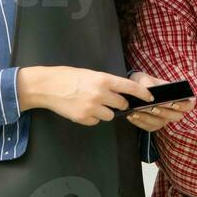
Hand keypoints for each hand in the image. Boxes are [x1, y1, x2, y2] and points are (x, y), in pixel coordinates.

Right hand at [17, 66, 152, 125]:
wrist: (47, 87)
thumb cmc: (67, 77)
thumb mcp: (90, 74)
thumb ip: (105, 83)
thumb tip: (120, 92)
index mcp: (103, 80)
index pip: (130, 87)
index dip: (142, 93)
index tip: (149, 98)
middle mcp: (100, 94)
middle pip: (122, 104)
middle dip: (119, 103)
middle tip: (109, 99)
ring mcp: (92, 108)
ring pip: (110, 115)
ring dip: (105, 112)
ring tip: (91, 103)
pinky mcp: (84, 118)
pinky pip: (96, 121)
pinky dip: (92, 117)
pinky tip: (82, 109)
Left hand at [124, 71, 194, 132]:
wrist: (135, 89)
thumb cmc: (145, 83)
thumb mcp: (146, 79)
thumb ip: (148, 83)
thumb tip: (149, 90)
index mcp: (178, 98)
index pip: (188, 104)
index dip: (183, 105)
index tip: (174, 103)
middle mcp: (173, 111)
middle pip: (175, 116)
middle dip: (163, 112)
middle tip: (153, 107)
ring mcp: (164, 120)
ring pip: (160, 123)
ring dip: (148, 118)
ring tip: (137, 111)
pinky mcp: (153, 125)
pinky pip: (148, 127)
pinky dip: (139, 122)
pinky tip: (132, 115)